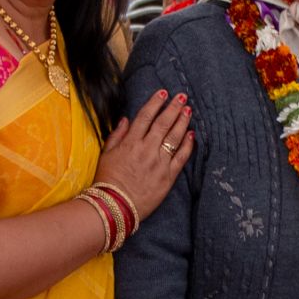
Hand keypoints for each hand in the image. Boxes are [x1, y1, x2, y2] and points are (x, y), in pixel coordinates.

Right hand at [96, 90, 193, 214]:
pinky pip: (181, 157)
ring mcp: (159, 162)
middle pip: (163, 123)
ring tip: (188, 110)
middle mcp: (147, 149)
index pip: (145, 117)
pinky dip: (188, 145)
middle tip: (182, 97)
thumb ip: (116, 136)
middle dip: (173, 107)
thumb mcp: (106, 155)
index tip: (163, 93)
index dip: (155, 103)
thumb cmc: (107, 181)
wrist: (114, 206)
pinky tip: (192, 134)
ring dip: (182, 121)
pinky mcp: (168, 176)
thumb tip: (125, 119)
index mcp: (130, 143)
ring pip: (174, 137)